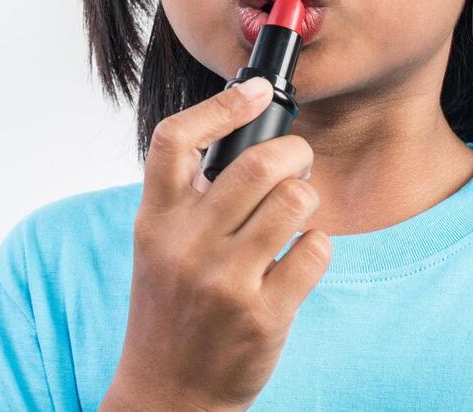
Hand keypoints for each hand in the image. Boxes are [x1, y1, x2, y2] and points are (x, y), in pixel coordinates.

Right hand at [102, 77, 330, 411]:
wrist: (169, 394)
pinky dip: (317, 244)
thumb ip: (189, 197)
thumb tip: (244, 132)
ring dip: (307, 196)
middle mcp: (185, 246)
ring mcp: (225, 283)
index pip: (176, 139)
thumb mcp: (159, 246)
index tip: (253, 90)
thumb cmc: (171, 309)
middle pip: (255, 163)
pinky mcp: (264, 315)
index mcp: (155, 221)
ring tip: (298, 209)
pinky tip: (300, 255)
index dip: (221, 104)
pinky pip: (314, 250)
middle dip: (292, 151)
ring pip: (294, 201)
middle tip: (297, 160)